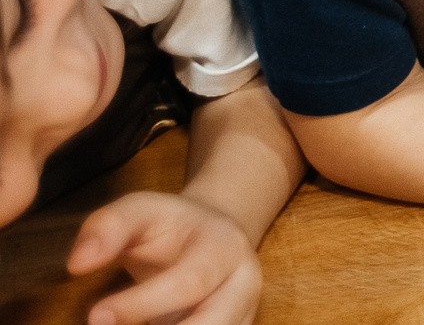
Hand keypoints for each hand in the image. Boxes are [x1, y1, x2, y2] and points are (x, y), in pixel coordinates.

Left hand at [67, 191, 260, 324]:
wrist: (213, 235)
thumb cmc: (171, 226)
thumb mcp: (142, 210)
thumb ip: (108, 227)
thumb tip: (78, 263)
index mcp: (224, 248)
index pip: (189, 282)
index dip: (142, 304)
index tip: (95, 316)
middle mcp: (243, 284)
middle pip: (213, 322)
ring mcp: (243, 313)